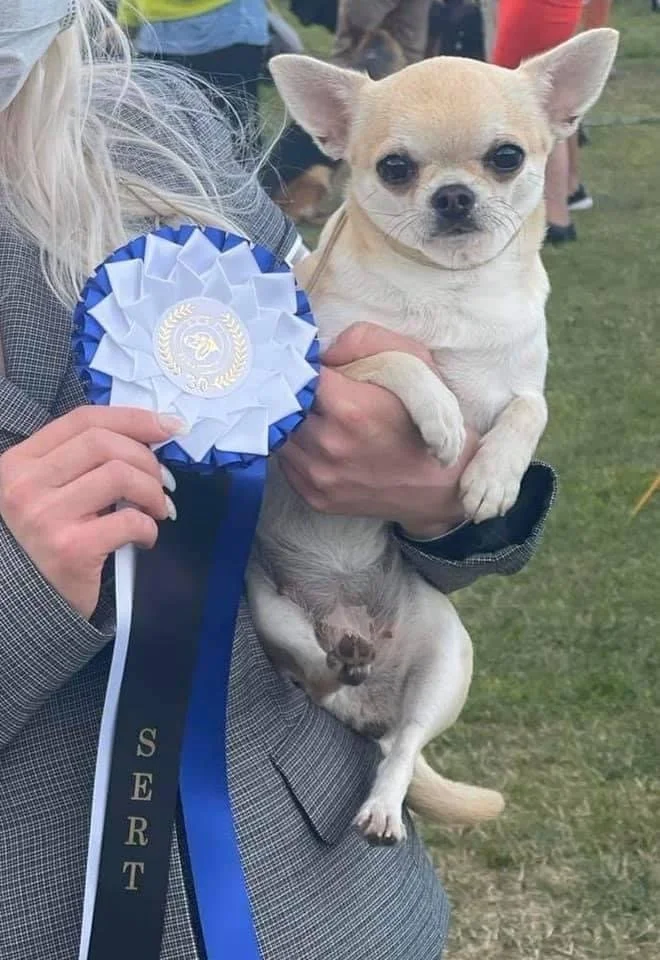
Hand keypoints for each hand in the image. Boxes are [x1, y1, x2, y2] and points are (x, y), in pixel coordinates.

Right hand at [0, 407, 185, 619]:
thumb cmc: (47, 541)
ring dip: (153, 492)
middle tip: (163, 482)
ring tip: (158, 510)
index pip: (82, 419)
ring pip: (120, 476)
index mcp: (19, 462)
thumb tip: (150, 433)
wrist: (30, 604)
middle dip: (146, 459)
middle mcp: (24, 484)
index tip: (169, 427)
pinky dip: (149, 527)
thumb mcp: (51, 492)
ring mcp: (45, 516)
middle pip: (104, 443)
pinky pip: (129, 521)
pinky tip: (145, 538)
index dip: (133, 418)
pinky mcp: (70, 548)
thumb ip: (82, 461)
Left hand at [279, 323, 478, 537]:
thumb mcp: (411, 360)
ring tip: (318, 415)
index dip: (299, 363)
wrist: (441, 484)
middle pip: (282, 405)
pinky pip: (285, 463)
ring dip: (292, 421)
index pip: (295, 373)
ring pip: (279, 434)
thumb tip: (321, 350)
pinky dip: (296, 448)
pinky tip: (320, 441)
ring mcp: (319, 476)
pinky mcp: (314, 497)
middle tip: (309, 387)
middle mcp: (327, 445)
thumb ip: (362, 340)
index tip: (307, 362)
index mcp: (349, 409)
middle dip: (293, 392)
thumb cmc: (426, 417)